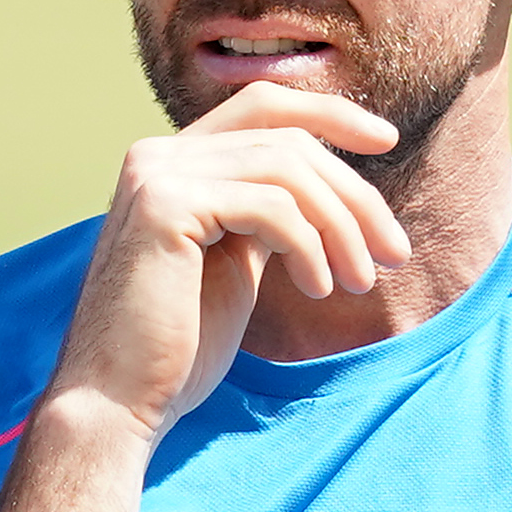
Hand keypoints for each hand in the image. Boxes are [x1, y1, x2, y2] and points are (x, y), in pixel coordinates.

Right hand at [43, 82, 408, 435]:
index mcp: (171, 162)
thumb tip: (329, 190)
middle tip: (394, 253)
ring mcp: (156, 175)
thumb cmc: (177, 349)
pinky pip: (271, 205)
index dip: (331, 112)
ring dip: (341, 227)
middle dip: (354, 194)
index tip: (386, 141)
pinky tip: (316, 287)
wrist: (117, 404)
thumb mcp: (234, 263)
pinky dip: (309, 246)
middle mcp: (157, 155)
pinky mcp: (164, 206)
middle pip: (288, 138)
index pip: (264, 107)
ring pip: (288, 169)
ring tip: (360, 281)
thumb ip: (265, 215)